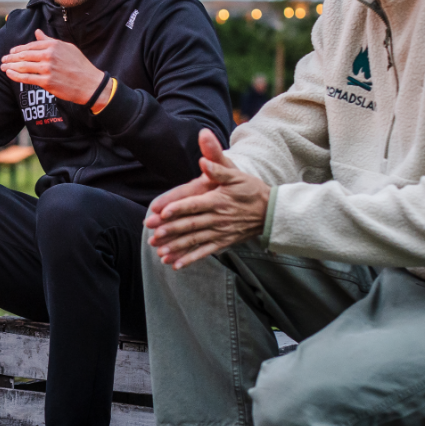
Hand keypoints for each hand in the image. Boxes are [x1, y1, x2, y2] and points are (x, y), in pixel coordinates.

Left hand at [0, 29, 105, 104]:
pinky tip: (9, 74)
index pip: (31, 45)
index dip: (18, 49)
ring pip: (23, 66)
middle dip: (11, 57)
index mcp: (54, 45)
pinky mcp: (47, 82)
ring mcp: (47, 69)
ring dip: (10, 66)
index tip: (11, 52)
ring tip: (3, 67)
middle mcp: (49, 55)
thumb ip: (50, 41)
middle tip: (3, 60)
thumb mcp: (67, 48)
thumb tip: (37, 32)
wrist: (90, 84)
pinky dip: (16, 76)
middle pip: (24, 55)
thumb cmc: (80, 65)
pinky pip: (27, 78)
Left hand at [144, 128, 269, 268]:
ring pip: (195, 240)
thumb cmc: (251, 189)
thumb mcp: (236, 175)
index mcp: (218, 200)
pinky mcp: (223, 242)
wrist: (271, 211)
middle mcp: (218, 218)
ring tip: (160, 252)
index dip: (178, 208)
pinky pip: (204, 252)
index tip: (162, 213)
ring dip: (177, 247)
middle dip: (171, 230)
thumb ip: (218, 168)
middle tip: (153, 234)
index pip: (195, 204)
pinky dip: (190, 259)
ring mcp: (220, 232)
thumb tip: (203, 160)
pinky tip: (176, 265)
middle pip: (191, 224)